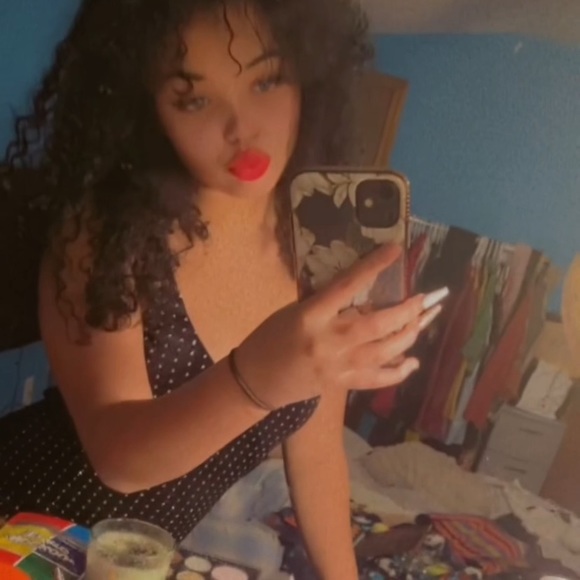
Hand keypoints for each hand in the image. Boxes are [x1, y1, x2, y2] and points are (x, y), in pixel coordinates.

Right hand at [236, 245, 445, 407]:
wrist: (257, 379)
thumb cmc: (271, 337)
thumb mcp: (295, 311)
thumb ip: (328, 305)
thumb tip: (366, 299)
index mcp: (311, 316)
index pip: (348, 286)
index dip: (374, 266)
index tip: (396, 251)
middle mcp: (328, 340)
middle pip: (377, 324)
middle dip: (406, 310)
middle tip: (424, 299)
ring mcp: (338, 366)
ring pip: (384, 351)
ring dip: (409, 335)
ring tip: (423, 321)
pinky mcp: (342, 384)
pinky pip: (377, 379)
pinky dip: (398, 372)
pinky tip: (413, 362)